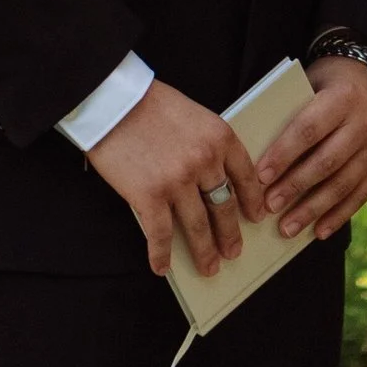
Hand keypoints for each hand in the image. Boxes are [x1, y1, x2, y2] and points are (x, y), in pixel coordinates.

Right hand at [88, 80, 268, 277]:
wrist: (111, 100)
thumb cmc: (147, 103)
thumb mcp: (192, 115)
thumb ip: (206, 144)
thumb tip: (212, 179)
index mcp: (219, 137)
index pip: (246, 175)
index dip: (252, 199)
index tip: (255, 216)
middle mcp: (205, 161)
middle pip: (225, 206)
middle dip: (230, 233)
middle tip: (233, 250)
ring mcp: (178, 181)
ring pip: (199, 226)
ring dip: (205, 251)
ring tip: (210, 266)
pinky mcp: (150, 195)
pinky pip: (161, 234)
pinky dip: (161, 254)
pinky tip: (162, 266)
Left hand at [256, 54, 366, 244]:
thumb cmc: (324, 85)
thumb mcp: (307, 86)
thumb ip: (289, 115)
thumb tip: (257, 160)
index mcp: (343, 96)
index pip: (309, 129)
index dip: (284, 154)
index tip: (260, 177)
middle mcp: (366, 120)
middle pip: (327, 161)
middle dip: (295, 187)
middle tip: (269, 207)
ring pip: (344, 183)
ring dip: (313, 209)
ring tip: (287, 228)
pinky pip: (361, 195)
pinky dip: (338, 215)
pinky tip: (318, 231)